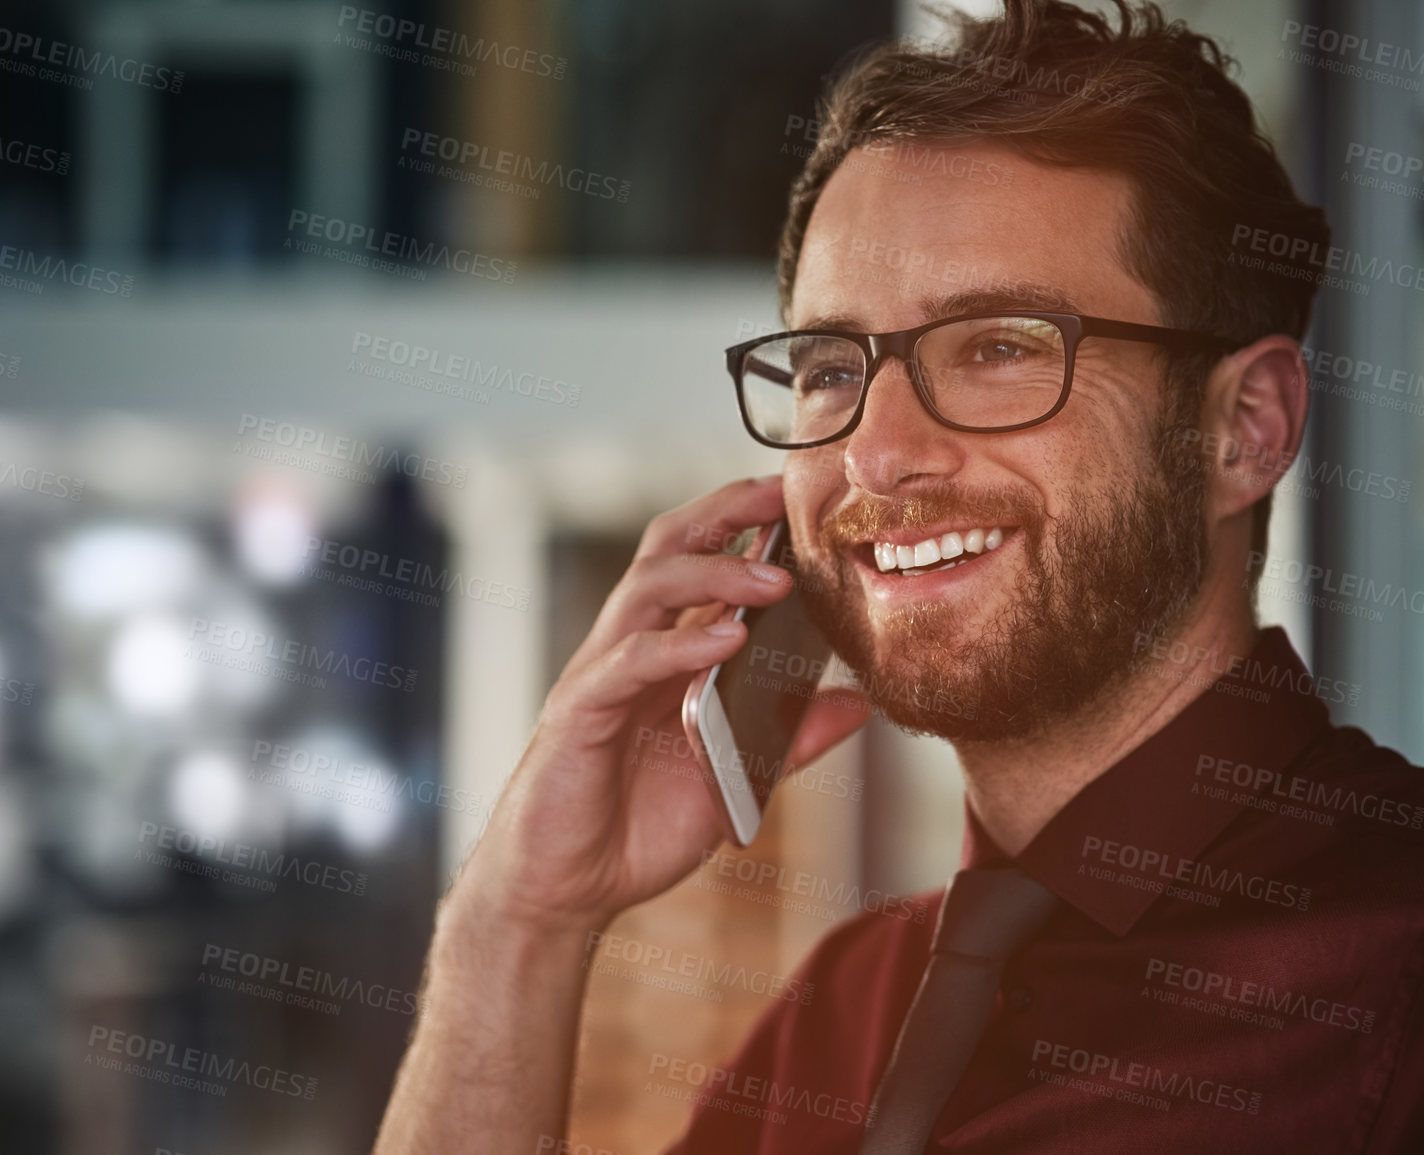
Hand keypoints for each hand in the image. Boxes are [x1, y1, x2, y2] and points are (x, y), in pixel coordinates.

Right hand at [443, 475, 868, 943]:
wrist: (566, 891)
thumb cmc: (637, 828)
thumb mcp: (735, 778)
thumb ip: (790, 738)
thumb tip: (857, 703)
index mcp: (665, 654)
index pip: (698, 561)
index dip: (740, 521)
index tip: (795, 495)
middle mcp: (630, 650)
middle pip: (666, 550)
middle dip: (721, 513)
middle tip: (779, 495)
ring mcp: (603, 676)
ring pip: (646, 591)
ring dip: (713, 575)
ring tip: (774, 577)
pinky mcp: (581, 714)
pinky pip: (629, 665)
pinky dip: (680, 647)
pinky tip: (728, 641)